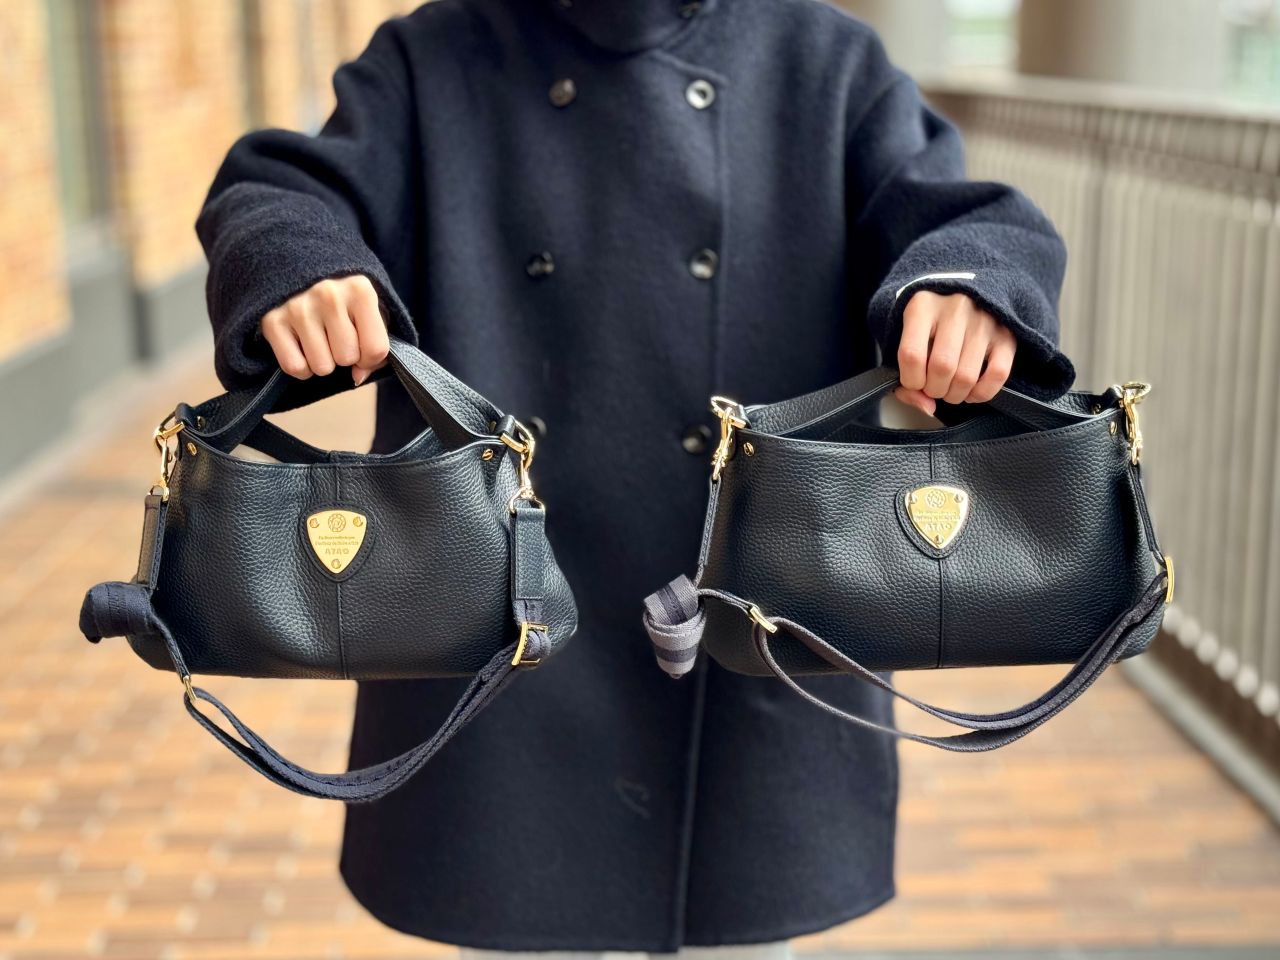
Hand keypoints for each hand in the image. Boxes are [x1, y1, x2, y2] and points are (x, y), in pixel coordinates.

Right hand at [260, 275, 388, 384]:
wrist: (297, 259)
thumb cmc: (342, 292)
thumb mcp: (368, 306)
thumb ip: (375, 341)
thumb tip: (358, 376)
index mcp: (360, 290)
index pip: (375, 349)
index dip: (371, 358)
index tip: (362, 346)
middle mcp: (328, 296)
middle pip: (346, 359)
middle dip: (345, 355)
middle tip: (336, 335)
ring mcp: (298, 308)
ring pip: (321, 367)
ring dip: (322, 361)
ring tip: (319, 337)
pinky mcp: (272, 320)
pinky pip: (295, 367)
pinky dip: (301, 366)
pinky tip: (302, 346)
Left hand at [893, 291, 1015, 416]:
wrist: (961, 290)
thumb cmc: (926, 322)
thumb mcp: (903, 337)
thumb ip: (904, 376)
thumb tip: (927, 407)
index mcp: (922, 306)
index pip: (912, 355)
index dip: (911, 380)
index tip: (914, 382)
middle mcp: (955, 309)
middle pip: (942, 367)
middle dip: (934, 390)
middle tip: (934, 387)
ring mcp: (984, 320)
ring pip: (967, 375)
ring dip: (955, 394)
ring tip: (950, 389)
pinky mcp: (1006, 333)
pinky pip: (998, 373)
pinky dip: (983, 393)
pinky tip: (971, 392)